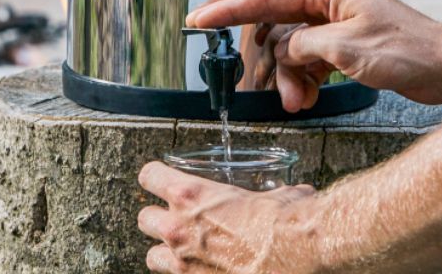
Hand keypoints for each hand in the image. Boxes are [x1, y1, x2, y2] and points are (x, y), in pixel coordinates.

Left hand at [138, 162, 317, 273]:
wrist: (296, 252)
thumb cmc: (284, 219)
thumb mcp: (273, 192)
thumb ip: (268, 193)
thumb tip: (286, 195)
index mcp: (191, 195)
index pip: (150, 177)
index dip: (156, 176)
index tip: (162, 179)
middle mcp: (178, 229)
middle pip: (144, 218)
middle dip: (159, 217)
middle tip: (176, 217)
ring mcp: (183, 264)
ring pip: (152, 257)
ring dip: (166, 252)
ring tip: (186, 250)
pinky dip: (187, 273)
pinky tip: (206, 268)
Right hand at [186, 0, 441, 110]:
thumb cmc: (408, 50)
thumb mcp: (347, 50)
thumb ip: (304, 47)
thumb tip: (284, 52)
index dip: (229, 9)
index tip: (199, 19)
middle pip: (277, 26)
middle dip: (274, 62)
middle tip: (274, 90)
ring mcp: (335, 20)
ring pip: (293, 48)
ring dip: (292, 77)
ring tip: (301, 102)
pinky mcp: (344, 41)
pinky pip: (310, 58)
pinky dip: (307, 78)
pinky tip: (311, 96)